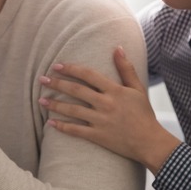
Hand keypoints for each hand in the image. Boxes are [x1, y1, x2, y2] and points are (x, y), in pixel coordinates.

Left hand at [38, 47, 179, 173]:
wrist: (150, 142)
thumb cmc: (144, 114)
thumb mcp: (137, 89)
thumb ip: (126, 68)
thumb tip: (118, 47)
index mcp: (114, 90)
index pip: (88, 75)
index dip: (71, 69)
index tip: (57, 66)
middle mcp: (105, 104)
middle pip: (76, 91)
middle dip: (57, 84)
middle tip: (41, 79)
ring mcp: (101, 121)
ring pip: (73, 110)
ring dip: (55, 105)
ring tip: (40, 100)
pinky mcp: (98, 136)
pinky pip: (76, 130)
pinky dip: (62, 127)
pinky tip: (50, 123)